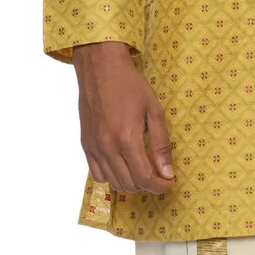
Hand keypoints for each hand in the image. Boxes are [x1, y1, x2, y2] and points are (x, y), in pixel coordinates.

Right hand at [73, 41, 174, 193]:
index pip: (144, 178)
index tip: (169, 182)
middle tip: (159, 174)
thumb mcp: (153, 109)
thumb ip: (161, 143)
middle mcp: (108, 147)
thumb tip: (168, 172)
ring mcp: (94, 148)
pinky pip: (97, 175)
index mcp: (127, 139)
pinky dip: (112, 177)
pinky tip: (123, 164)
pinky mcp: (86, 145)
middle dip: (148, 185)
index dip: (159, 186)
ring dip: (131, 182)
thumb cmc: (130, 85)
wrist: (101, 68)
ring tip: (143, 168)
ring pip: (113, 183)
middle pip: (129, 184)